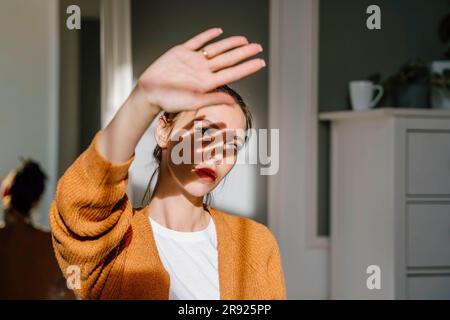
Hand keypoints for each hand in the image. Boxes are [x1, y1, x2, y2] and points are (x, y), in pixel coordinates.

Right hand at [137, 27, 264, 113]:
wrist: (148, 93)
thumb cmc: (169, 101)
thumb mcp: (193, 102)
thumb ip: (213, 99)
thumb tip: (233, 102)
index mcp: (208, 83)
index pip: (233, 73)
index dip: (247, 67)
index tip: (261, 62)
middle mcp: (203, 71)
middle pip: (228, 59)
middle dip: (244, 53)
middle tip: (259, 47)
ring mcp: (193, 61)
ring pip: (216, 49)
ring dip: (230, 44)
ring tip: (244, 40)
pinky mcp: (181, 52)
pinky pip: (197, 41)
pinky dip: (207, 36)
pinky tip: (218, 31)